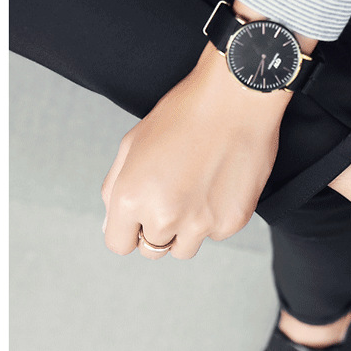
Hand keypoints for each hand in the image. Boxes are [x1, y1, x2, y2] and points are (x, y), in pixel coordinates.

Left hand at [101, 42, 289, 259]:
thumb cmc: (184, 114)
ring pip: (185, 248)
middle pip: (153, 249)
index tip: (139, 220)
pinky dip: (217, 216)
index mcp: (131, 198)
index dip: (128, 230)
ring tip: (197, 192)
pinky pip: (217, 233)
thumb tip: (115, 223)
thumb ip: (116, 188)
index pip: (119, 243)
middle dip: (158, 229)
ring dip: (187, 228)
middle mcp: (164, 216)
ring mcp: (201, 223)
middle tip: (173, 197)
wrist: (235, 101)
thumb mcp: (132, 144)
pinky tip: (220, 184)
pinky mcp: (232, 221)